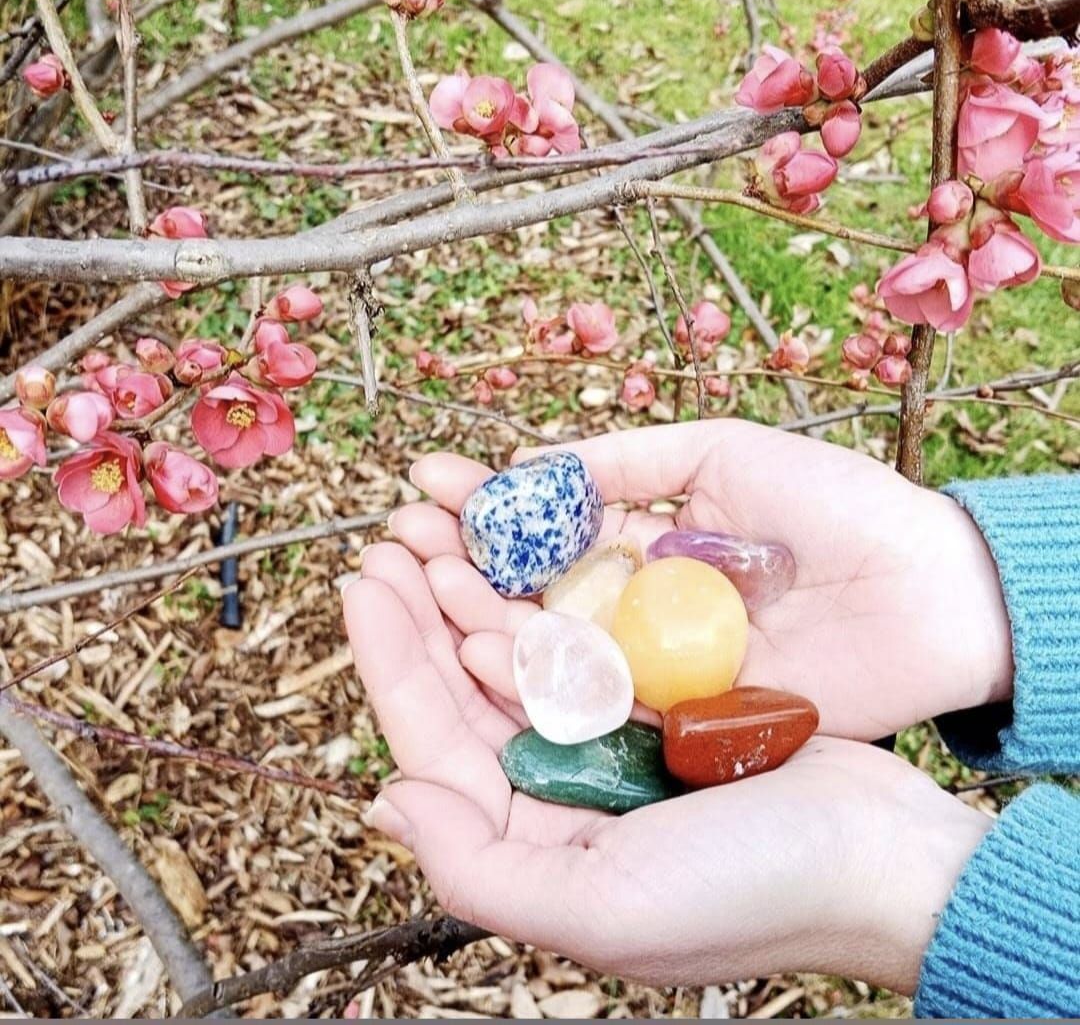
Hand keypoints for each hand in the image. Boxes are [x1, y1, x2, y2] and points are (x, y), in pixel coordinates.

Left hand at [342, 544, 991, 992]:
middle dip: (424, 609)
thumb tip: (385, 804)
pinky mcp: (660, 707)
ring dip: (480, 590)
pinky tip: (526, 550)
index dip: (391, 659)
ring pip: (520, 656)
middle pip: (466, 689)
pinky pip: (585, 641)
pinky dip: (551, 597)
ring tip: (443, 525)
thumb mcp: (606, 907)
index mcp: (531, 843)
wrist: (890, 861)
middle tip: (393, 532)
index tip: (362, 580)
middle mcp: (559, 794)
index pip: (433, 740)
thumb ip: (479, 870)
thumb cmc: (760, 894)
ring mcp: (609, 747)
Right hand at [387, 419, 1012, 739]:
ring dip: (478, 611)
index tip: (424, 481)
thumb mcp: (726, 452)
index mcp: (648, 539)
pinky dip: (533, 667)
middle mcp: (637, 603)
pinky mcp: (675, 709)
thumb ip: (631, 460)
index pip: (547, 524)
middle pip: (532, 585)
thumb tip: (533, 462)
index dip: (486, 504)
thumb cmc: (837, 507)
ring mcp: (652, 658)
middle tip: (395, 536)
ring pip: (549, 640)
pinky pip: (593, 691)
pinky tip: (471, 639)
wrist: (927, 591)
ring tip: (413, 577)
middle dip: (461, 559)